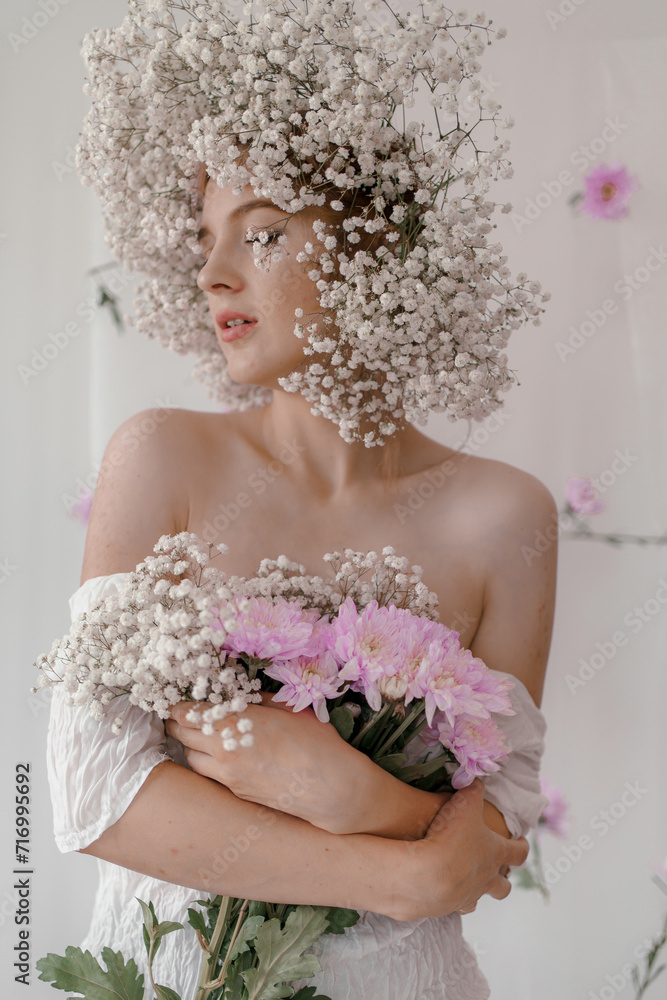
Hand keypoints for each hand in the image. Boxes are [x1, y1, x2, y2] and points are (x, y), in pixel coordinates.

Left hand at [165, 692, 374, 833]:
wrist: (332, 787)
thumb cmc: (315, 742)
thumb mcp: (287, 708)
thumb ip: (258, 700)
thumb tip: (242, 694)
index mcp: (234, 722)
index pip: (189, 712)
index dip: (179, 705)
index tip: (177, 701)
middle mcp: (223, 750)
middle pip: (182, 734)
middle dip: (178, 723)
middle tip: (180, 715)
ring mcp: (228, 775)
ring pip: (190, 758)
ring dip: (190, 745)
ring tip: (198, 736)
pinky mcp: (236, 792)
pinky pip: (210, 775)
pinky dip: (207, 763)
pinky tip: (220, 756)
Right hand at [398, 779, 528, 919]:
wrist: (426, 873)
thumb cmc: (451, 836)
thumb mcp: (464, 803)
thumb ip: (473, 789)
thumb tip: (477, 779)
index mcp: (496, 854)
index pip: (518, 852)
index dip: (521, 845)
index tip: (521, 841)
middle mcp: (487, 879)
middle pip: (503, 886)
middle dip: (503, 878)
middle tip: (498, 870)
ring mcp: (469, 895)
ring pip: (480, 898)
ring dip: (478, 891)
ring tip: (469, 882)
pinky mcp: (449, 906)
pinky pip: (457, 906)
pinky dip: (455, 899)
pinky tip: (445, 891)